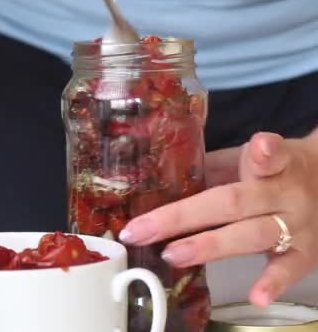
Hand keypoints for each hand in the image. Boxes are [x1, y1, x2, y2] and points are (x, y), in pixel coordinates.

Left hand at [118, 132, 317, 307]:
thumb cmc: (273, 171)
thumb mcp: (248, 158)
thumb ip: (213, 166)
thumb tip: (157, 179)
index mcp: (274, 165)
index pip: (269, 156)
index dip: (263, 152)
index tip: (258, 147)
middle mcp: (285, 194)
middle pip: (233, 203)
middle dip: (182, 217)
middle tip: (142, 231)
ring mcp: (297, 225)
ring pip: (251, 235)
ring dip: (209, 246)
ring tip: (172, 255)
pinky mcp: (306, 253)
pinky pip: (288, 269)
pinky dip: (273, 283)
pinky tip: (256, 297)